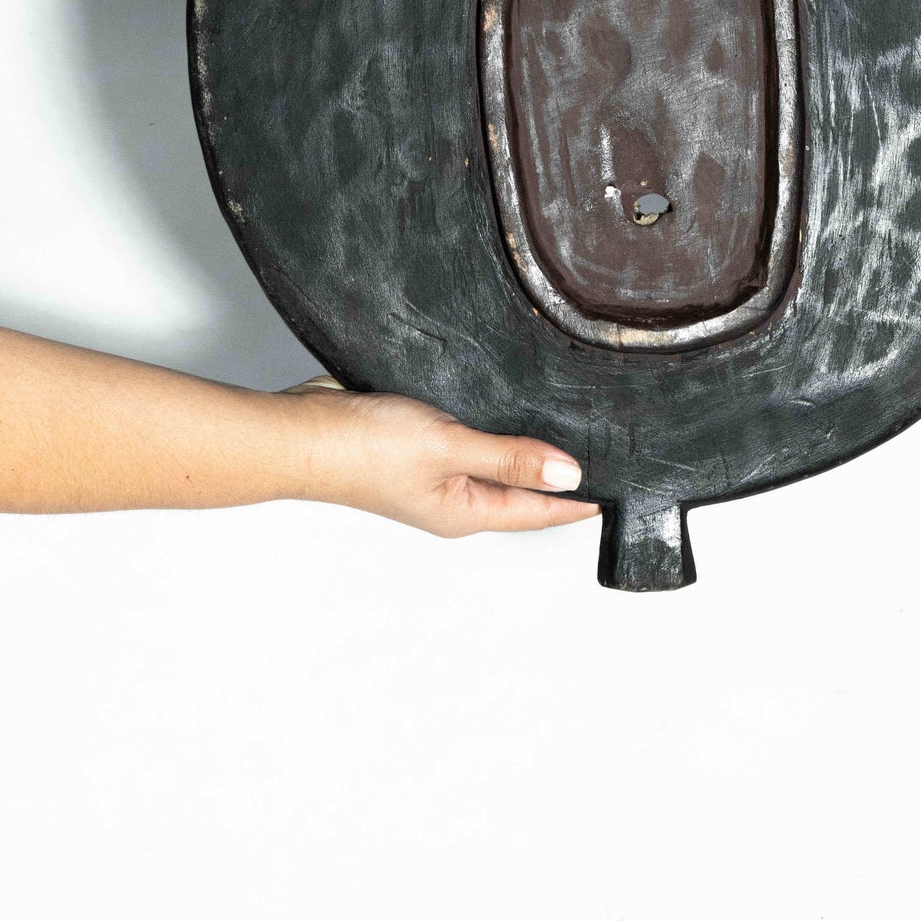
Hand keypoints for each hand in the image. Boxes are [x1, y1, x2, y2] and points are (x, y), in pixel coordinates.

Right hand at [280, 382, 600, 537]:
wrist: (300, 432)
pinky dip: (490, 429)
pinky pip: (466, 440)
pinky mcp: (415, 445)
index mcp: (465, 512)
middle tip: (604, 454)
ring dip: (524, 450)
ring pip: (493, 463)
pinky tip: (503, 409)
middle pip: (520, 490)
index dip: (580, 499)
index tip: (620, 488)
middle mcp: (452, 498)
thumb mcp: (448, 447)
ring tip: (564, 431)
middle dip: (559, 476)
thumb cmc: (361, 449)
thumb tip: (570, 473)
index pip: (539, 510)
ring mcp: (432, 473)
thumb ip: (509, 456)